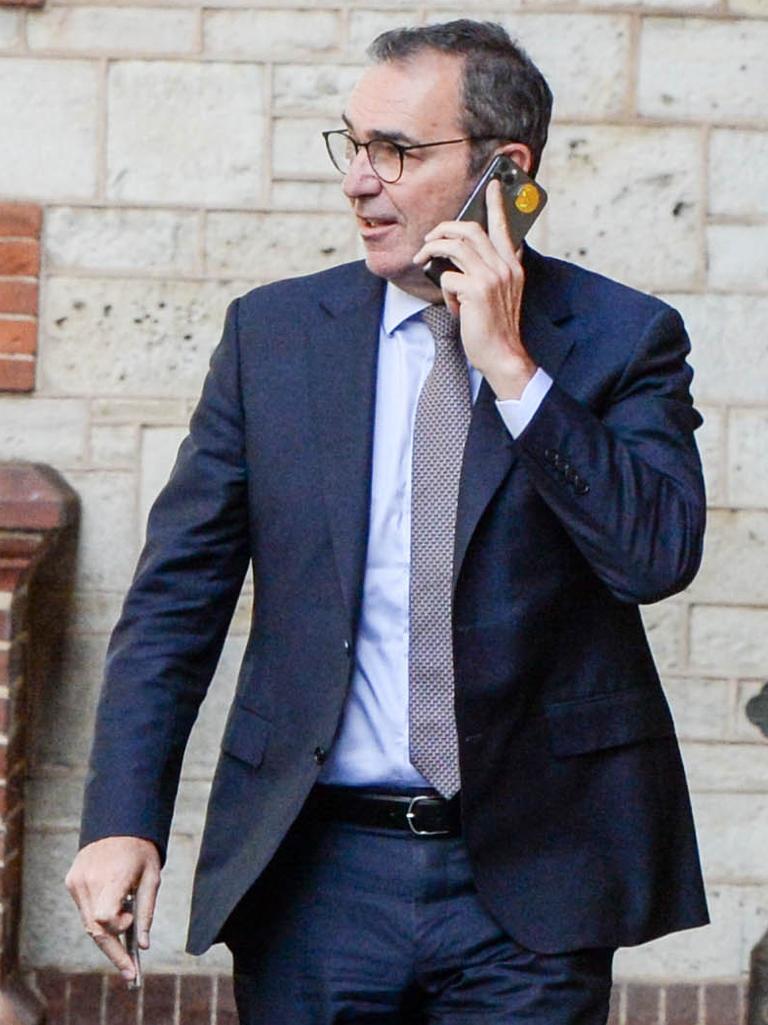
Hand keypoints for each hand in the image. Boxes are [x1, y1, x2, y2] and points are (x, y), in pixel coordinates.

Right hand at [65, 836, 160, 981]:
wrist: (118, 820)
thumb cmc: (140, 849)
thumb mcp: (152, 876)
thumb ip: (147, 910)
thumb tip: (145, 945)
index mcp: (112, 876)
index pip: (105, 916)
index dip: (118, 928)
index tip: (130, 925)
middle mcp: (89, 881)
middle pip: (95, 928)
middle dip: (113, 952)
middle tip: (130, 973)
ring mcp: (77, 881)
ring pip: (88, 923)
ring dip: (106, 936)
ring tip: (125, 952)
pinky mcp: (71, 881)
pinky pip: (84, 910)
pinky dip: (98, 919)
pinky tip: (113, 920)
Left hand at [412, 178, 537, 399]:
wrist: (503, 354)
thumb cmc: (496, 327)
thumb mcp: (501, 295)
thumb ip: (490, 273)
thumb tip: (460, 258)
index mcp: (512, 266)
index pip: (505, 227)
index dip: (497, 204)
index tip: (491, 185)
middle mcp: (505, 267)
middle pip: (470, 230)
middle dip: (444, 229)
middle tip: (429, 239)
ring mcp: (491, 277)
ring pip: (455, 246)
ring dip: (432, 250)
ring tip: (423, 258)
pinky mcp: (476, 290)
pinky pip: (447, 277)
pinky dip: (443, 290)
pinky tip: (452, 306)